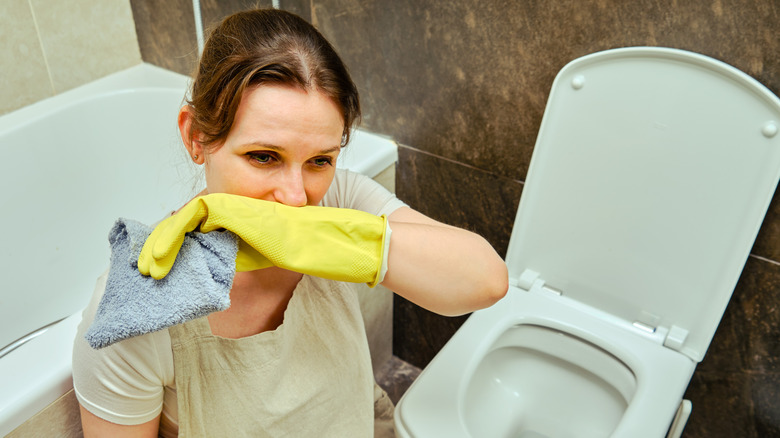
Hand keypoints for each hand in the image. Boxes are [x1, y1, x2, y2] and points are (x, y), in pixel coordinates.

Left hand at [138, 193, 389, 285]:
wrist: (323, 240)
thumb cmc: (302, 246)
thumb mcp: (259, 254)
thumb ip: (234, 254)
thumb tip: (209, 270)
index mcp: (237, 218)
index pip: (196, 227)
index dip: (174, 244)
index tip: (161, 267)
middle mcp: (231, 208)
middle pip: (184, 220)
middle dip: (161, 244)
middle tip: (146, 268)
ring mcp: (231, 204)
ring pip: (183, 217)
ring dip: (161, 241)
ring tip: (148, 265)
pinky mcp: (233, 206)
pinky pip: (192, 216)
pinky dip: (172, 234)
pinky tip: (160, 254)